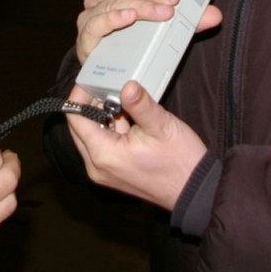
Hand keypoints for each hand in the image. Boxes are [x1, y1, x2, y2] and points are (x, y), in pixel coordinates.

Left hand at [66, 81, 206, 209]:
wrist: (195, 190)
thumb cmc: (180, 162)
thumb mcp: (161, 126)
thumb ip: (140, 104)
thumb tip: (128, 86)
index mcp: (103, 154)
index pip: (75, 119)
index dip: (80, 97)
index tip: (91, 82)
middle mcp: (97, 166)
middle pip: (80, 128)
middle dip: (92, 107)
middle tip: (110, 89)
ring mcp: (105, 172)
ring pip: (92, 136)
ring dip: (104, 118)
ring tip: (126, 105)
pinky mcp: (114, 173)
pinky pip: (104, 146)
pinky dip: (112, 131)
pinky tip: (131, 122)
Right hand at [76, 0, 222, 63]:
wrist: (117, 78)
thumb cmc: (140, 42)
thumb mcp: (170, 26)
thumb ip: (190, 18)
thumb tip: (214, 15)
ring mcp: (90, 19)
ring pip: (112, 3)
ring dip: (140, 6)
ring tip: (162, 13)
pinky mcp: (86, 41)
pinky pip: (95, 25)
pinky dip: (112, 19)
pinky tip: (128, 18)